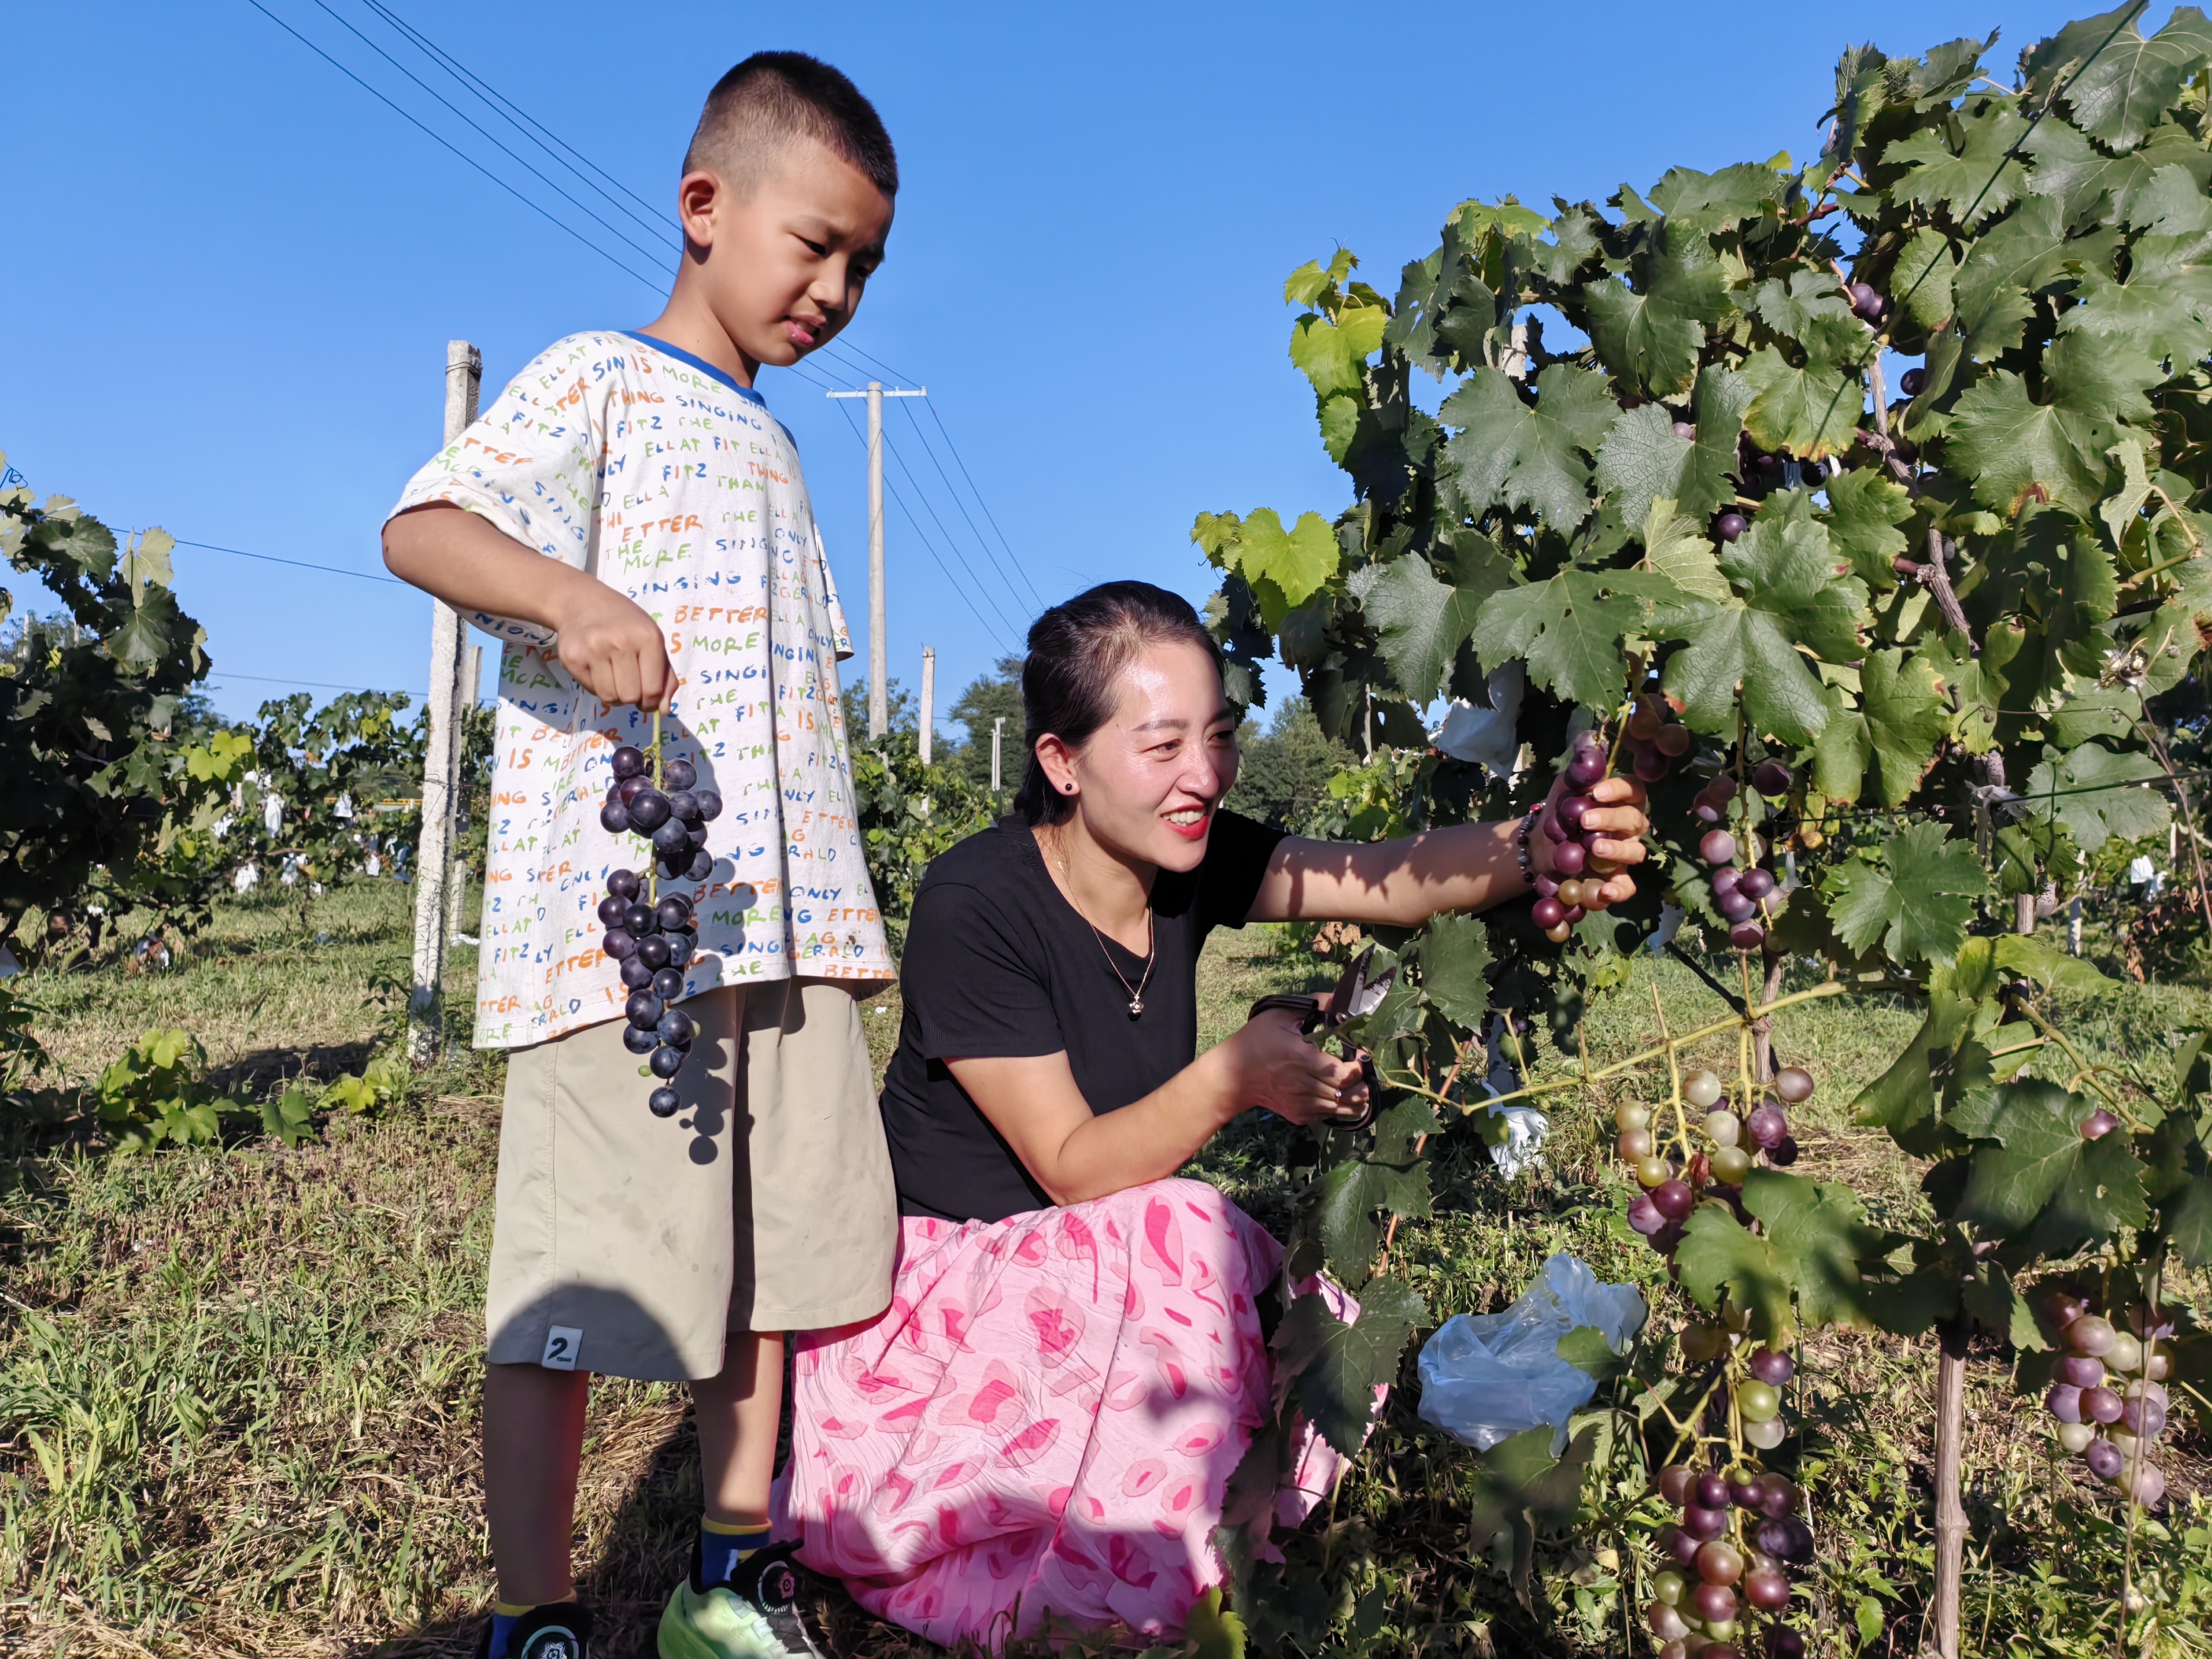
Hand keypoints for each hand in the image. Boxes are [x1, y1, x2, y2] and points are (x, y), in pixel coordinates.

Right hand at [551, 581, 674, 710]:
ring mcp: (593, 650)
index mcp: (647, 637)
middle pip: (630, 696)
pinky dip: (598, 686)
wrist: (582, 603)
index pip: (653, 689)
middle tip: (629, 682)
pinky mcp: (572, 659)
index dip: (652, 701)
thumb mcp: (652, 640)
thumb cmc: (625, 624)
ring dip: (614, 694)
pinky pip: (592, 691)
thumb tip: (664, 710)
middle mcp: (620, 642)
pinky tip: (597, 667)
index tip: (648, 697)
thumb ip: (664, 676)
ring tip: (613, 675)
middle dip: (632, 697)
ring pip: (610, 698)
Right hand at [1222, 1006, 1369, 1126]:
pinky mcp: (1298, 1115)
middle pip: (1346, 1093)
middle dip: (1362, 1084)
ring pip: (1340, 1108)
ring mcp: (1301, 1103)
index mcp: (1301, 1059)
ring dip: (1356, 1099)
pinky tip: (1341, 1096)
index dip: (1358, 1067)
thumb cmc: (1256, 1041)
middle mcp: (1303, 1085)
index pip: (1342, 1074)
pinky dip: (1339, 1108)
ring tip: (1361, 1088)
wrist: (1233, 1075)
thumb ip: (1312, 1005)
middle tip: (1364, 1072)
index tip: (1359, 1055)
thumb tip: (1338, 998)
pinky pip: (1327, 1116)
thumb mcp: (1280, 1015)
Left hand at [1532, 773, 1650, 908]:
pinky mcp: (1615, 879)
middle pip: (1634, 820)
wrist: (1541, 846)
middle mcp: (1630, 827)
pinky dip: (1619, 890)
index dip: (1619, 789)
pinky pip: (1627, 887)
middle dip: (1611, 819)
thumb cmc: (1561, 812)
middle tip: (1585, 821)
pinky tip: (1606, 891)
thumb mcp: (1564, 787)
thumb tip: (1587, 740)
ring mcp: (1625, 854)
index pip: (1634, 789)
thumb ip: (1578, 769)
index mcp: (1622, 801)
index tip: (1597, 792)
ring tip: (1595, 849)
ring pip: (1635, 852)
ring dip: (1616, 850)